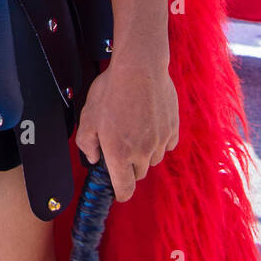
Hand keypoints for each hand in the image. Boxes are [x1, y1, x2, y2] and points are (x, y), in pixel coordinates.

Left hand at [75, 59, 178, 201]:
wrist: (139, 67)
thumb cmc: (111, 91)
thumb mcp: (87, 117)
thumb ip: (87, 144)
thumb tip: (94, 158)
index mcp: (120, 155)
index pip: (125, 190)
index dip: (120, 192)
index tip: (117, 187)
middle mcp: (142, 153)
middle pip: (138, 173)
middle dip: (129, 165)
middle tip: (121, 144)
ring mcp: (160, 141)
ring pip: (153, 159)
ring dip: (144, 152)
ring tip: (134, 128)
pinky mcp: (173, 128)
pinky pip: (167, 144)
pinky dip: (159, 140)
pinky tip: (149, 122)